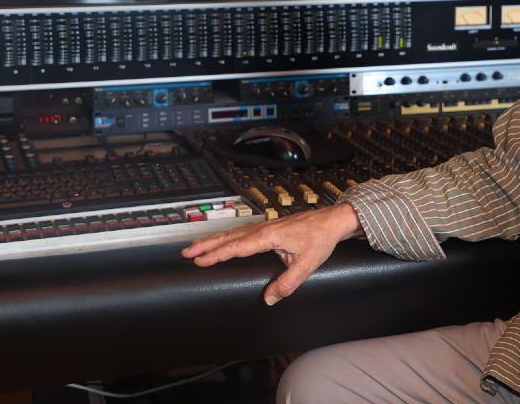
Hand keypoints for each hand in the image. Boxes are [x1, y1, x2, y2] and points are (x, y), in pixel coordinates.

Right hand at [182, 203, 362, 305]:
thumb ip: (288, 283)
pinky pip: (242, 232)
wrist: (333, 220)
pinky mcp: (269, 227)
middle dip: (206, 245)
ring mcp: (265, 226)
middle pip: (228, 237)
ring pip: (233, 233)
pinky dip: (227, 236)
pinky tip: (222, 241)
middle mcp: (263, 229)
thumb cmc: (321, 238)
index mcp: (269, 236)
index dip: (216, 254)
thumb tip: (269, 299)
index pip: (236, 247)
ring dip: (213, 240)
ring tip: (195, 246)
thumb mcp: (307, 265)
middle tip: (186, 253)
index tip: (199, 260)